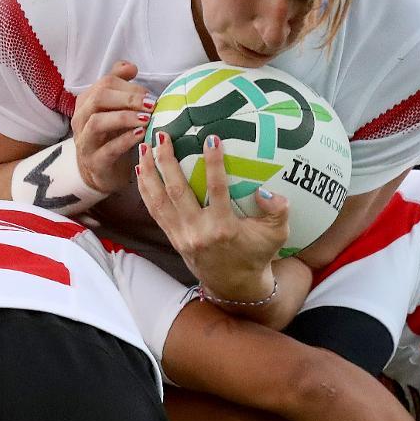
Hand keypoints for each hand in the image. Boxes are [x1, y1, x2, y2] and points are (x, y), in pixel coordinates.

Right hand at [71, 60, 154, 193]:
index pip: (104, 84)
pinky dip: (126, 140)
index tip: (149, 94)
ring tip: (146, 118)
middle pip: (98, 99)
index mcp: (86, 102)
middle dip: (127, 98)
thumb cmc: (111, 136)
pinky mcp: (94, 162)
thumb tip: (131, 66)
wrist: (102, 172)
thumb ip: (119, 85)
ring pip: (97, 123)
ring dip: (125, 117)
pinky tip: (141, 135)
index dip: (128, 86)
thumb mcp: (114, 109)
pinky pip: (108, 149)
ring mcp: (85, 142)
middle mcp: (81, 119)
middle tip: (151, 103)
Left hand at [135, 130, 289, 300]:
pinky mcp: (172, 237)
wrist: (234, 284)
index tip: (211, 139)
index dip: (214, 163)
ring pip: (159, 199)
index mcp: (223, 228)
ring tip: (144, 147)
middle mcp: (198, 231)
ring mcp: (181, 235)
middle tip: (163, 135)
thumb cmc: (257, 254)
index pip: (217, 190)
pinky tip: (141, 170)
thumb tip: (266, 192)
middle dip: (167, 161)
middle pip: (177, 191)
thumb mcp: (277, 234)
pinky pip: (154, 210)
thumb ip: (278, 211)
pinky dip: (145, 189)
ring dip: (149, 172)